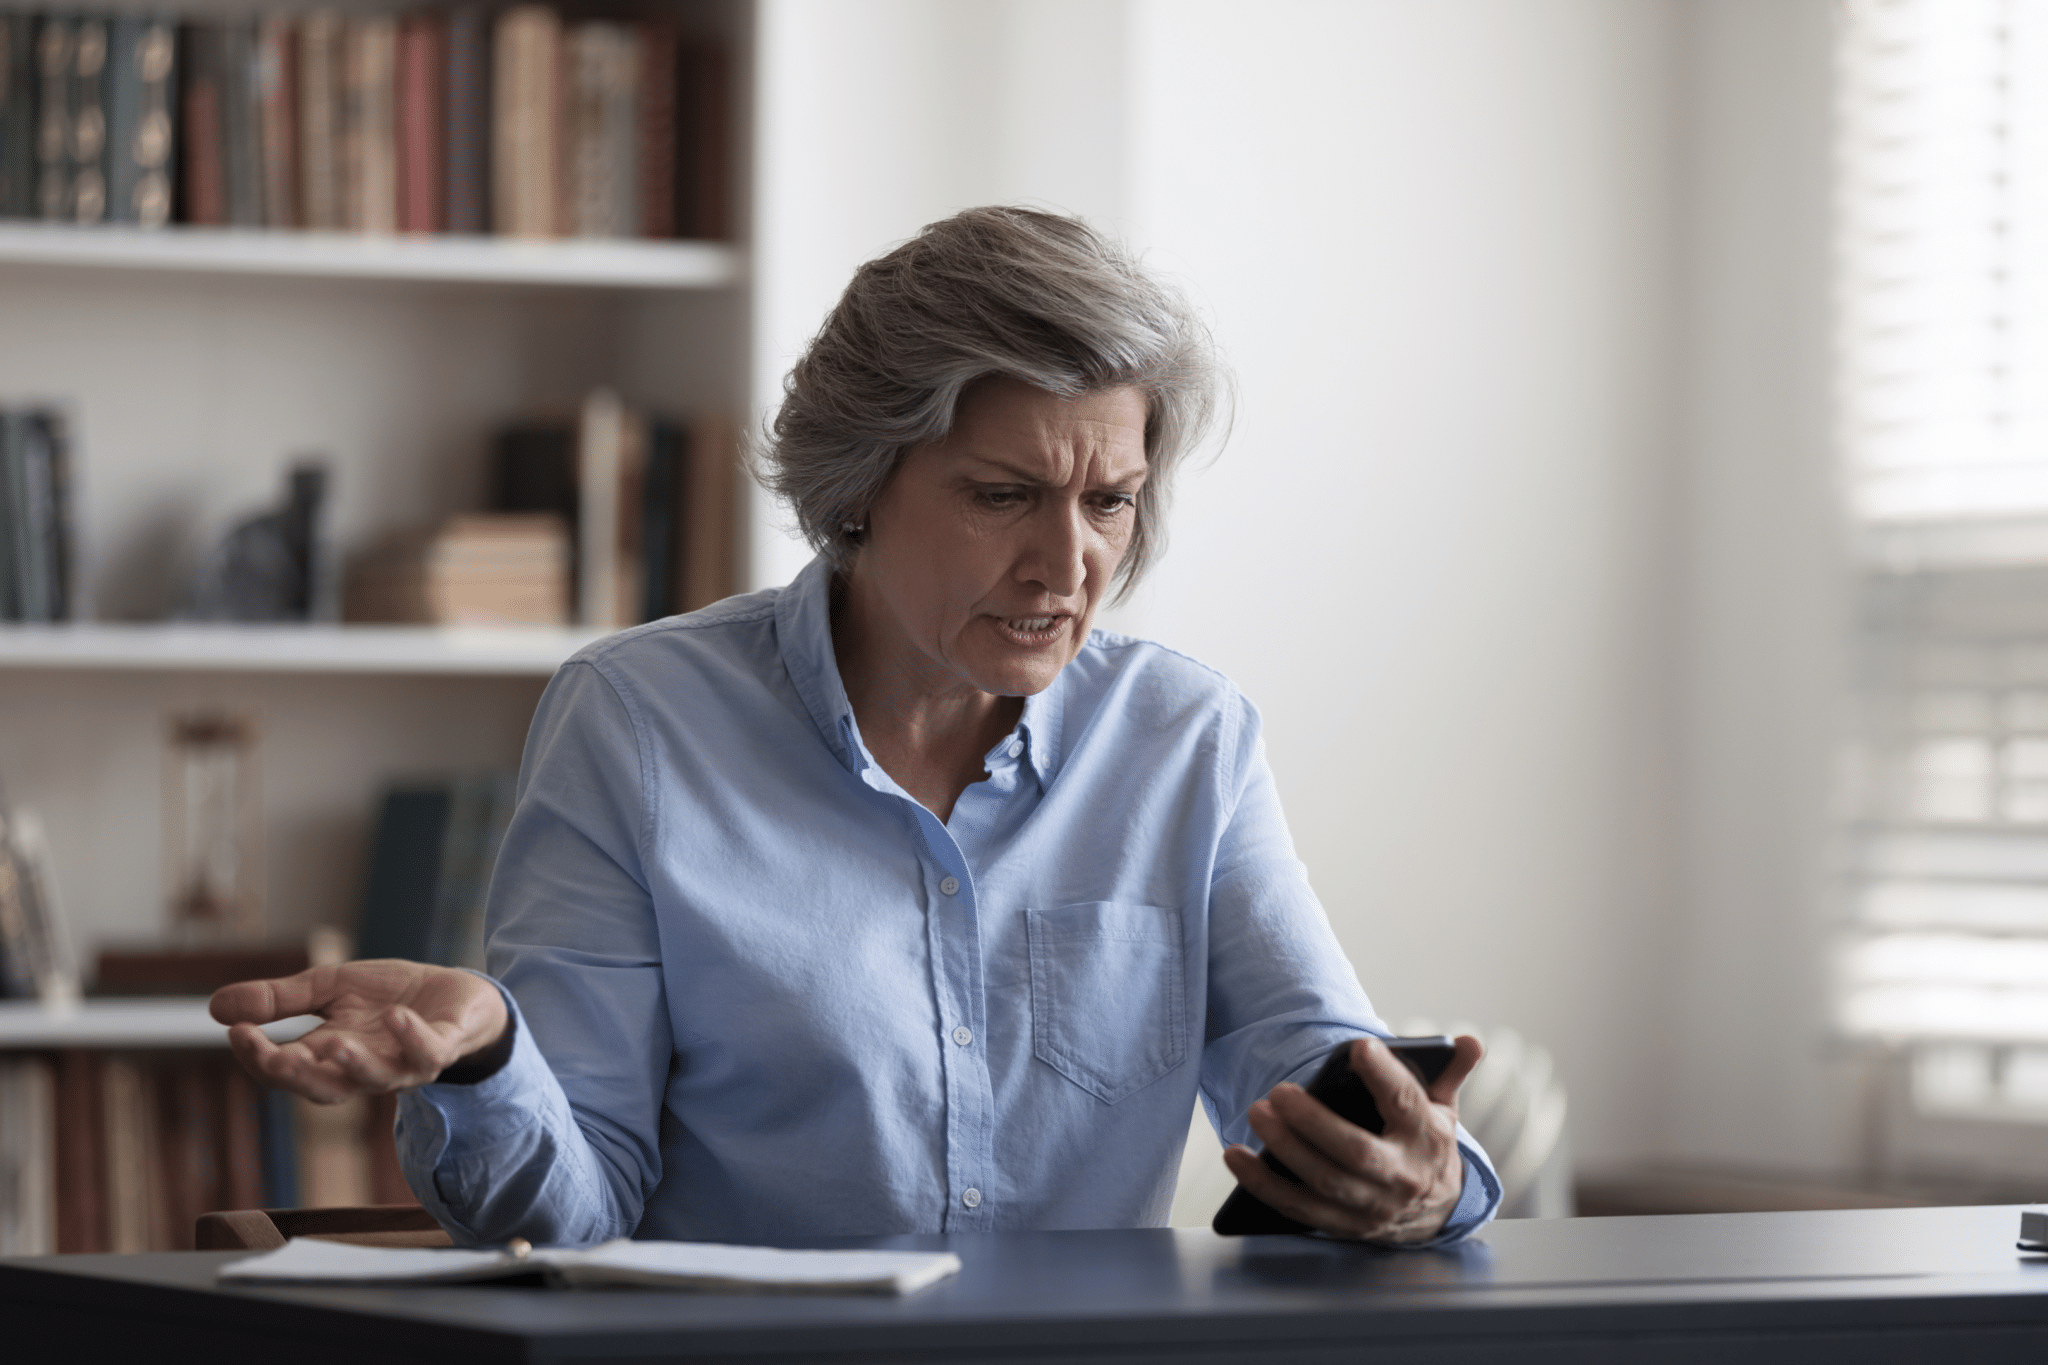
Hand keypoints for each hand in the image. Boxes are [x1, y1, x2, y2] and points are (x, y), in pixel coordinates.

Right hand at [210, 960, 510, 1104]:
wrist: (458, 995)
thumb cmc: (389, 997)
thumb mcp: (329, 988)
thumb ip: (280, 1000)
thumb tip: (215, 1007)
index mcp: (330, 1057)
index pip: (286, 1069)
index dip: (259, 1057)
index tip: (235, 1031)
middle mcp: (365, 1070)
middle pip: (324, 1087)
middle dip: (296, 1074)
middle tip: (270, 1055)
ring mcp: (405, 1064)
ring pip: (376, 1079)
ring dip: (354, 1065)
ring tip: (333, 1044)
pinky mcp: (442, 1048)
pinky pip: (428, 1052)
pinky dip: (413, 1037)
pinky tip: (398, 1016)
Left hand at [1222, 1033, 1483, 1242]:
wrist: (1437, 1214)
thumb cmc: (1426, 1145)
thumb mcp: (1443, 1110)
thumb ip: (1450, 1073)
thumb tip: (1469, 1041)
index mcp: (1425, 1137)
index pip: (1406, 1103)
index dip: (1384, 1075)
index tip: (1359, 1048)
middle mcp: (1401, 1176)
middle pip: (1355, 1152)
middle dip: (1314, 1123)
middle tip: (1279, 1091)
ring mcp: (1371, 1207)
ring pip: (1323, 1182)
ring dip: (1284, 1151)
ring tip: (1255, 1114)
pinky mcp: (1344, 1226)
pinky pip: (1298, 1208)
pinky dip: (1264, 1184)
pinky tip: (1236, 1156)